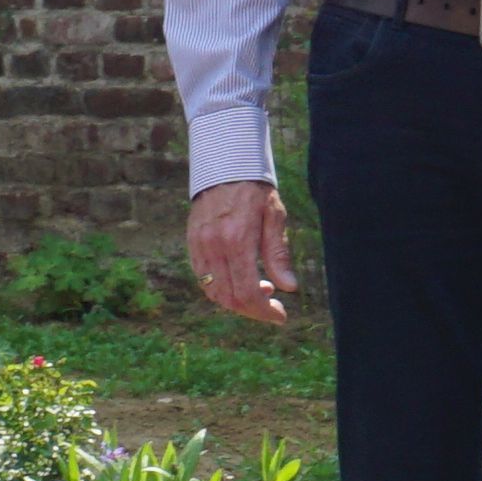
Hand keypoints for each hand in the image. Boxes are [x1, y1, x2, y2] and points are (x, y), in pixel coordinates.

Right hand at [187, 178, 291, 323]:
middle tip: (272, 306)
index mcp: (237, 240)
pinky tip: (238, 280)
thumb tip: (289, 287)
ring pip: (213, 293)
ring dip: (236, 302)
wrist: (224, 165)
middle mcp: (214, 246)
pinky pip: (202, 278)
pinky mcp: (192, 243)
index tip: (281, 316)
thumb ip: (279, 254)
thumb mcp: (275, 216)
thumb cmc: (255, 189)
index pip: (248, 292)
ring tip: (259, 290)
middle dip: (253, 310)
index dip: (265, 312)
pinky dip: (220, 289)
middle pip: (230, 298)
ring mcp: (199, 246)